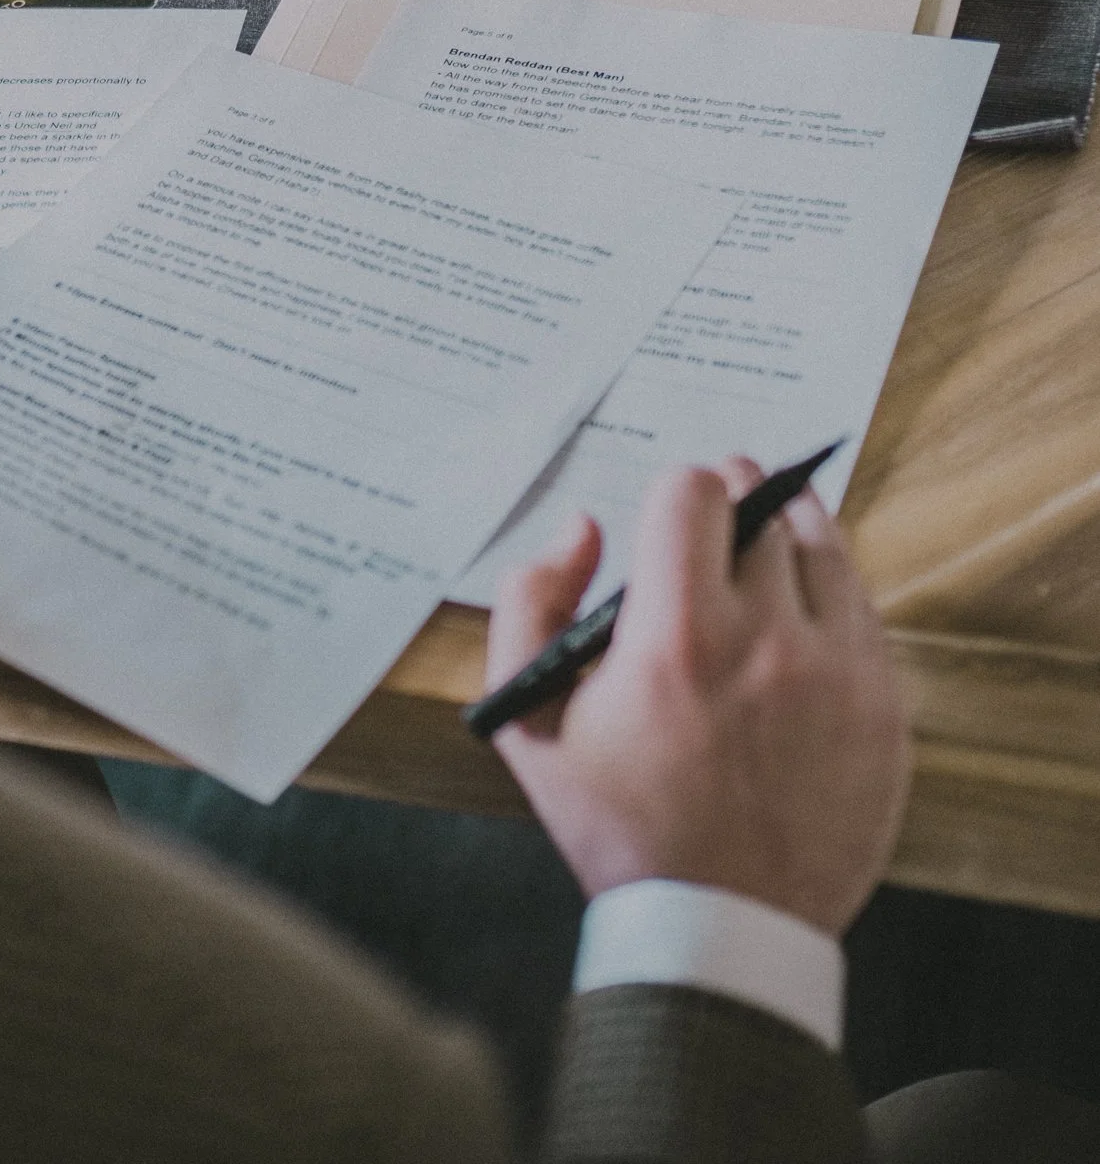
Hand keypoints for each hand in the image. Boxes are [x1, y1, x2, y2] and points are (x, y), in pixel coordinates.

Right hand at [486, 458, 909, 935]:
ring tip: (767, 530)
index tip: (667, 513)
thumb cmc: (618, 823)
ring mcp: (839, 673)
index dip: (672, 491)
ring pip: (824, 549)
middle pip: (760, 512)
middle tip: (714, 513)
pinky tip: (803, 602)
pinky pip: (866, 610)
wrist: (721, 921)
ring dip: (789, 530)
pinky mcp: (885, 707)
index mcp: (676, 638)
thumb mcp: (528, 718)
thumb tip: (582, 529)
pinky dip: (831, 591)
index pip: (691, 494)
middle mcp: (767, 641)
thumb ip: (531, 602)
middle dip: (730, 502)